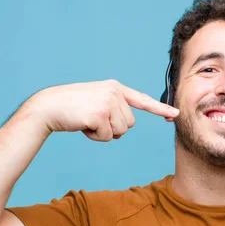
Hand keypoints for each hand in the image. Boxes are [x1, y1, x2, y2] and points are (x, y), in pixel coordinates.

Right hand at [26, 79, 178, 141]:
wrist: (48, 107)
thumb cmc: (71, 109)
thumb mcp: (96, 104)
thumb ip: (113, 111)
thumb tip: (124, 129)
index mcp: (115, 88)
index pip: (142, 100)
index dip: (160, 109)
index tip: (175, 114)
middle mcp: (114, 92)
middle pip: (130, 124)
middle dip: (113, 128)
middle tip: (92, 119)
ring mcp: (108, 102)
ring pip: (120, 132)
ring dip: (104, 133)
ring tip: (86, 121)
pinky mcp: (100, 114)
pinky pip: (108, 137)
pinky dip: (95, 137)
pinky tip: (83, 125)